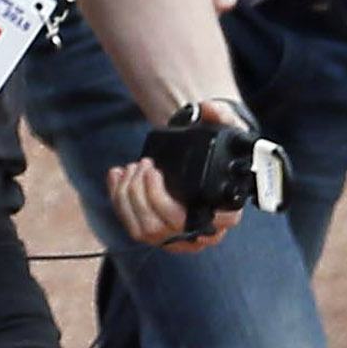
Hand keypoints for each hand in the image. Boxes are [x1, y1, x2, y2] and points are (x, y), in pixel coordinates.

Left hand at [103, 94, 250, 251]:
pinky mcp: (159, 234)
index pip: (205, 222)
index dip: (169, 200)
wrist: (199, 155)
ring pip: (147, 230)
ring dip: (131, 196)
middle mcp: (205, 232)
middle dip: (146, 192)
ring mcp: (180, 237)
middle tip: (145, 164)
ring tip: (133, 168)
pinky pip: (132, 227)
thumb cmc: (215, 146)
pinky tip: (119, 176)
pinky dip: (119, 200)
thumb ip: (222, 116)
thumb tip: (210, 110)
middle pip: (167, 225)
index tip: (158, 171)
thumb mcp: (224, 128)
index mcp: (227, 213)